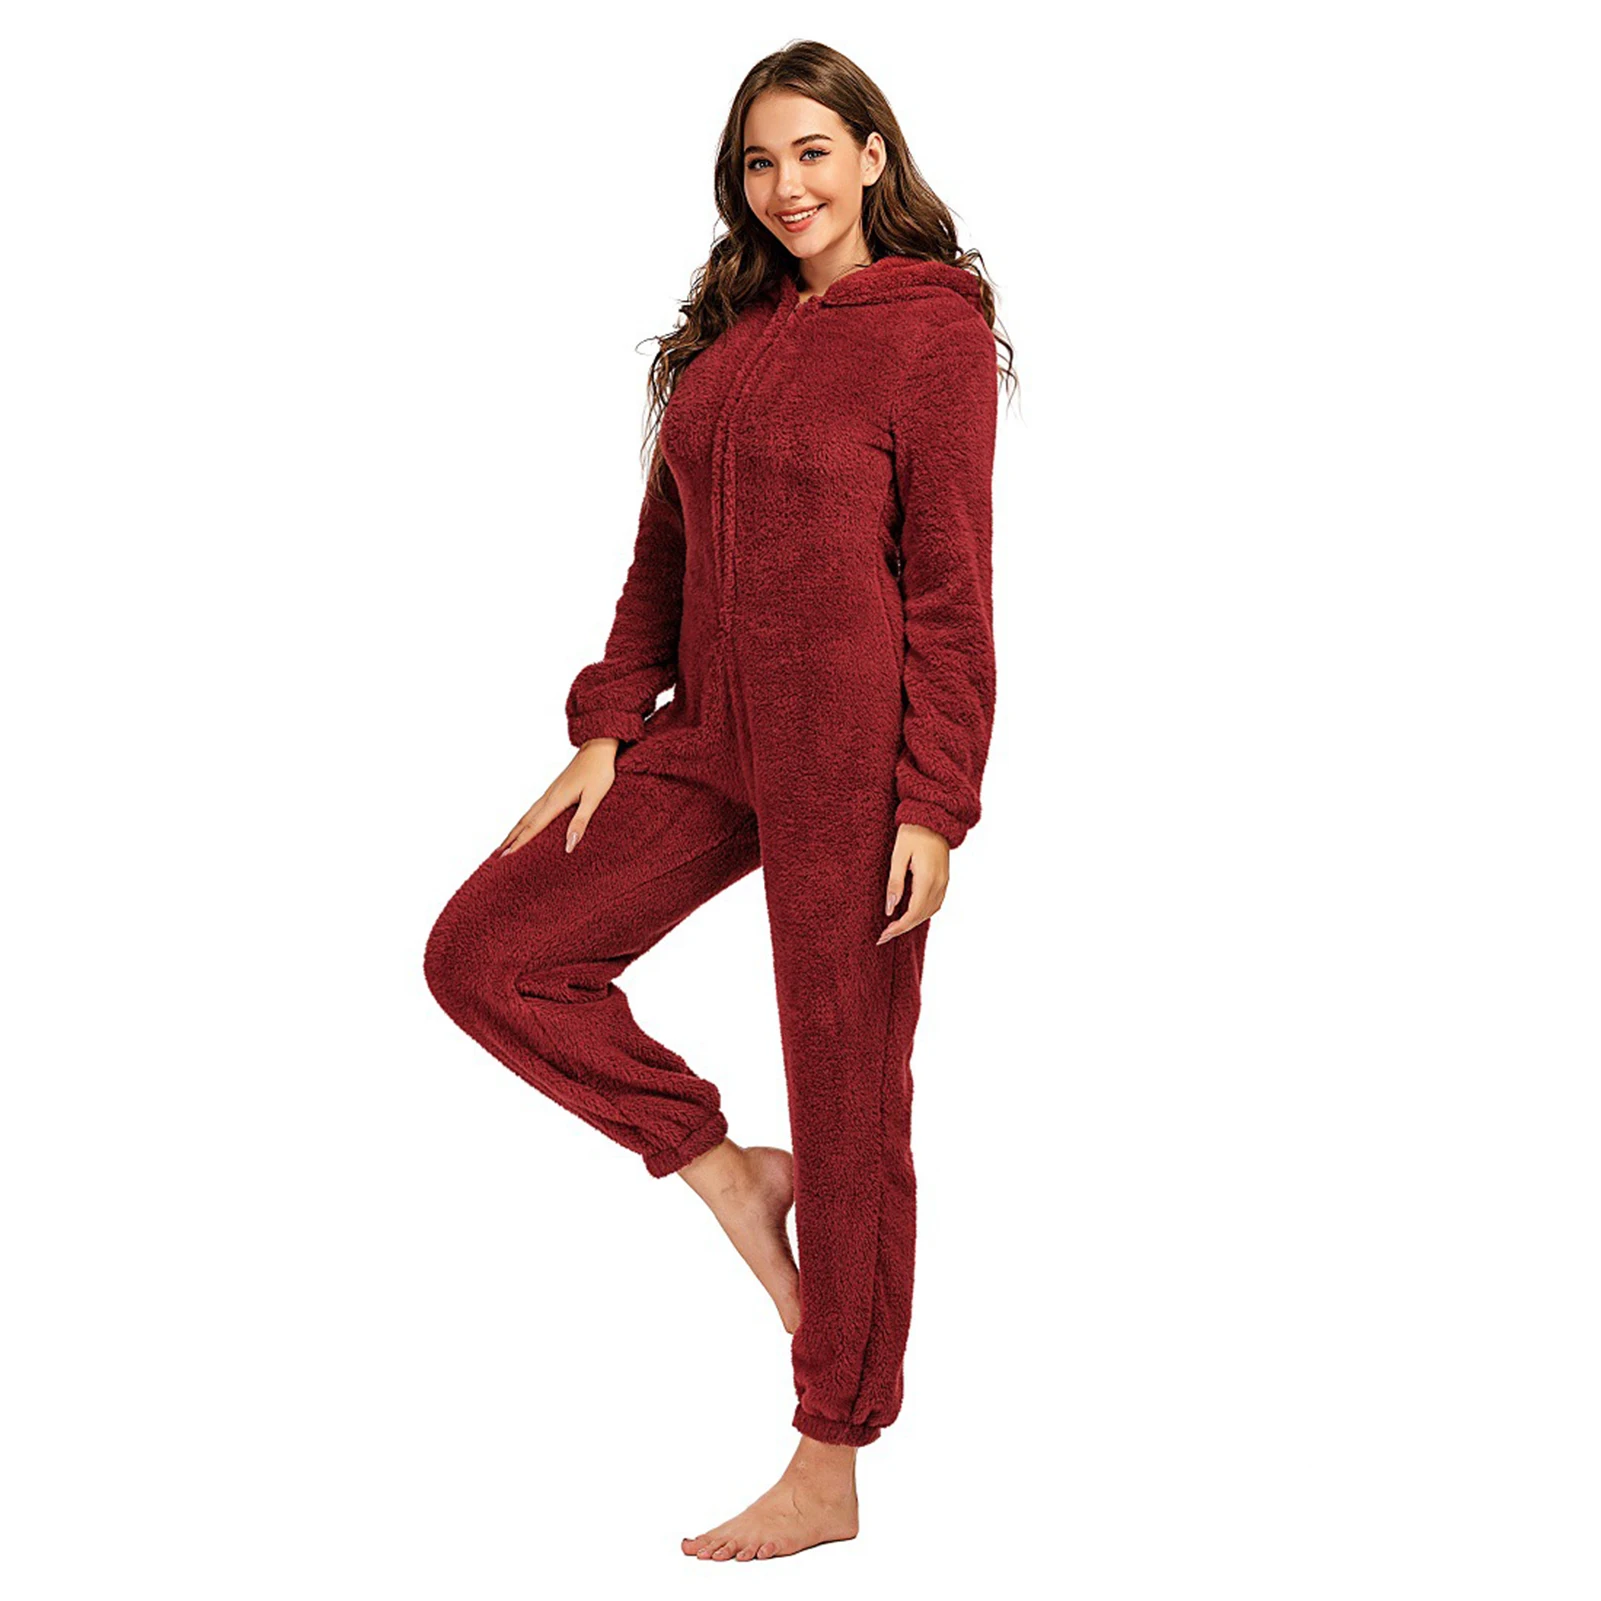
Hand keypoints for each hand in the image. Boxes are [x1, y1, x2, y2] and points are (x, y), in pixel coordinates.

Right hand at [497, 738, 620, 856]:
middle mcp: (548, 797)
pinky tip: (525, 825)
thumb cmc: (599, 772)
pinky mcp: (554, 790)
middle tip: (496, 856)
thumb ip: (580, 822)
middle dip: (510, 840)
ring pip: (527, 816)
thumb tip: (569, 846)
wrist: (598, 747)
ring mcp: (550, 793)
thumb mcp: (594, 798)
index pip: (533, 827)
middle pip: (524, 823)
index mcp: (556, 801)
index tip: (505, 857)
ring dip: (514, 831)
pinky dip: (524, 821)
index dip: (519, 843)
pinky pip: (534, 809)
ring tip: (504, 844)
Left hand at [879, 822, 949, 942]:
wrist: (933, 817)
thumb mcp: (898, 855)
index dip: (898, 927)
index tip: (883, 935)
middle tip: (883, 936)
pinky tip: (910, 914)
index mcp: (927, 879)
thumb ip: (895, 883)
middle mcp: (939, 884)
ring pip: (930, 912)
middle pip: (921, 916)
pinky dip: (922, 913)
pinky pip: (935, 903)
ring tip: (894, 928)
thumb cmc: (912, 833)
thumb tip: (890, 909)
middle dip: (902, 928)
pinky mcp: (944, 879)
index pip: (913, 913)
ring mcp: (944, 882)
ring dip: (912, 922)